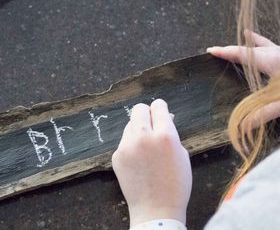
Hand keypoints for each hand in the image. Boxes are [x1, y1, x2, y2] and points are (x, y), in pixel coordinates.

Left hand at [112, 99, 191, 227]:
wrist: (156, 210)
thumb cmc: (176, 184)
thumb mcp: (181, 154)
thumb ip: (171, 132)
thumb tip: (165, 117)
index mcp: (165, 136)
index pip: (158, 106)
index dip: (160, 108)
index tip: (161, 111)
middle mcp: (143, 137)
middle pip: (138, 109)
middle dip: (147, 113)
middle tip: (152, 124)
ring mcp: (127, 146)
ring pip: (130, 124)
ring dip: (139, 129)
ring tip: (146, 145)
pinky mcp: (117, 156)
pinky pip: (125, 140)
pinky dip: (131, 143)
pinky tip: (138, 158)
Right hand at [207, 30, 279, 125]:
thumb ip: (264, 114)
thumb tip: (243, 127)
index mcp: (271, 60)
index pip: (242, 54)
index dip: (225, 52)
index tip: (210, 50)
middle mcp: (277, 53)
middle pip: (250, 48)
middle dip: (234, 49)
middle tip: (219, 51)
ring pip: (265, 45)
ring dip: (253, 43)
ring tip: (245, 35)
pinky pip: (275, 48)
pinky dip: (267, 46)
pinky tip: (270, 47)